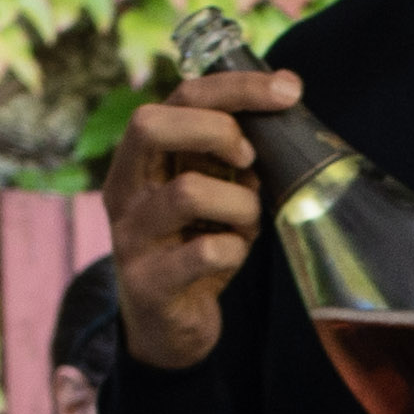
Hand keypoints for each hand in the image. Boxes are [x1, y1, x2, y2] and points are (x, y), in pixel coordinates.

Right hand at [97, 64, 295, 371]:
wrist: (170, 326)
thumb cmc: (197, 244)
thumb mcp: (212, 189)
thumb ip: (231, 151)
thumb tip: (285, 96)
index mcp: (140, 157)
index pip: (180, 96)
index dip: (236, 86)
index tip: (288, 89)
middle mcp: (124, 190)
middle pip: (151, 124)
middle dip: (218, 131)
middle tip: (249, 161)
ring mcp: (131, 237)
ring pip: (188, 192)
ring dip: (239, 204)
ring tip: (246, 223)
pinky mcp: (149, 283)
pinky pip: (206, 253)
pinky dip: (234, 252)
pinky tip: (232, 258)